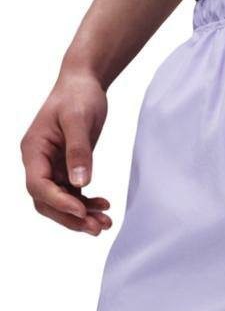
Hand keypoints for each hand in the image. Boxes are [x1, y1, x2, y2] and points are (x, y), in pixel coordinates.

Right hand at [21, 70, 110, 235]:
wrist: (84, 83)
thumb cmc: (79, 96)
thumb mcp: (80, 120)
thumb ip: (79, 151)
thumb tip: (81, 183)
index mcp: (33, 150)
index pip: (38, 185)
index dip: (59, 201)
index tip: (82, 210)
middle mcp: (38, 161)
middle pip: (47, 200)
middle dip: (70, 216)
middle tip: (97, 228)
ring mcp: (52, 165)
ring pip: (61, 200)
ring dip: (81, 214)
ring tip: (104, 223)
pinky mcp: (67, 166)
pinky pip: (73, 192)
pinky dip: (86, 202)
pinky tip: (104, 206)